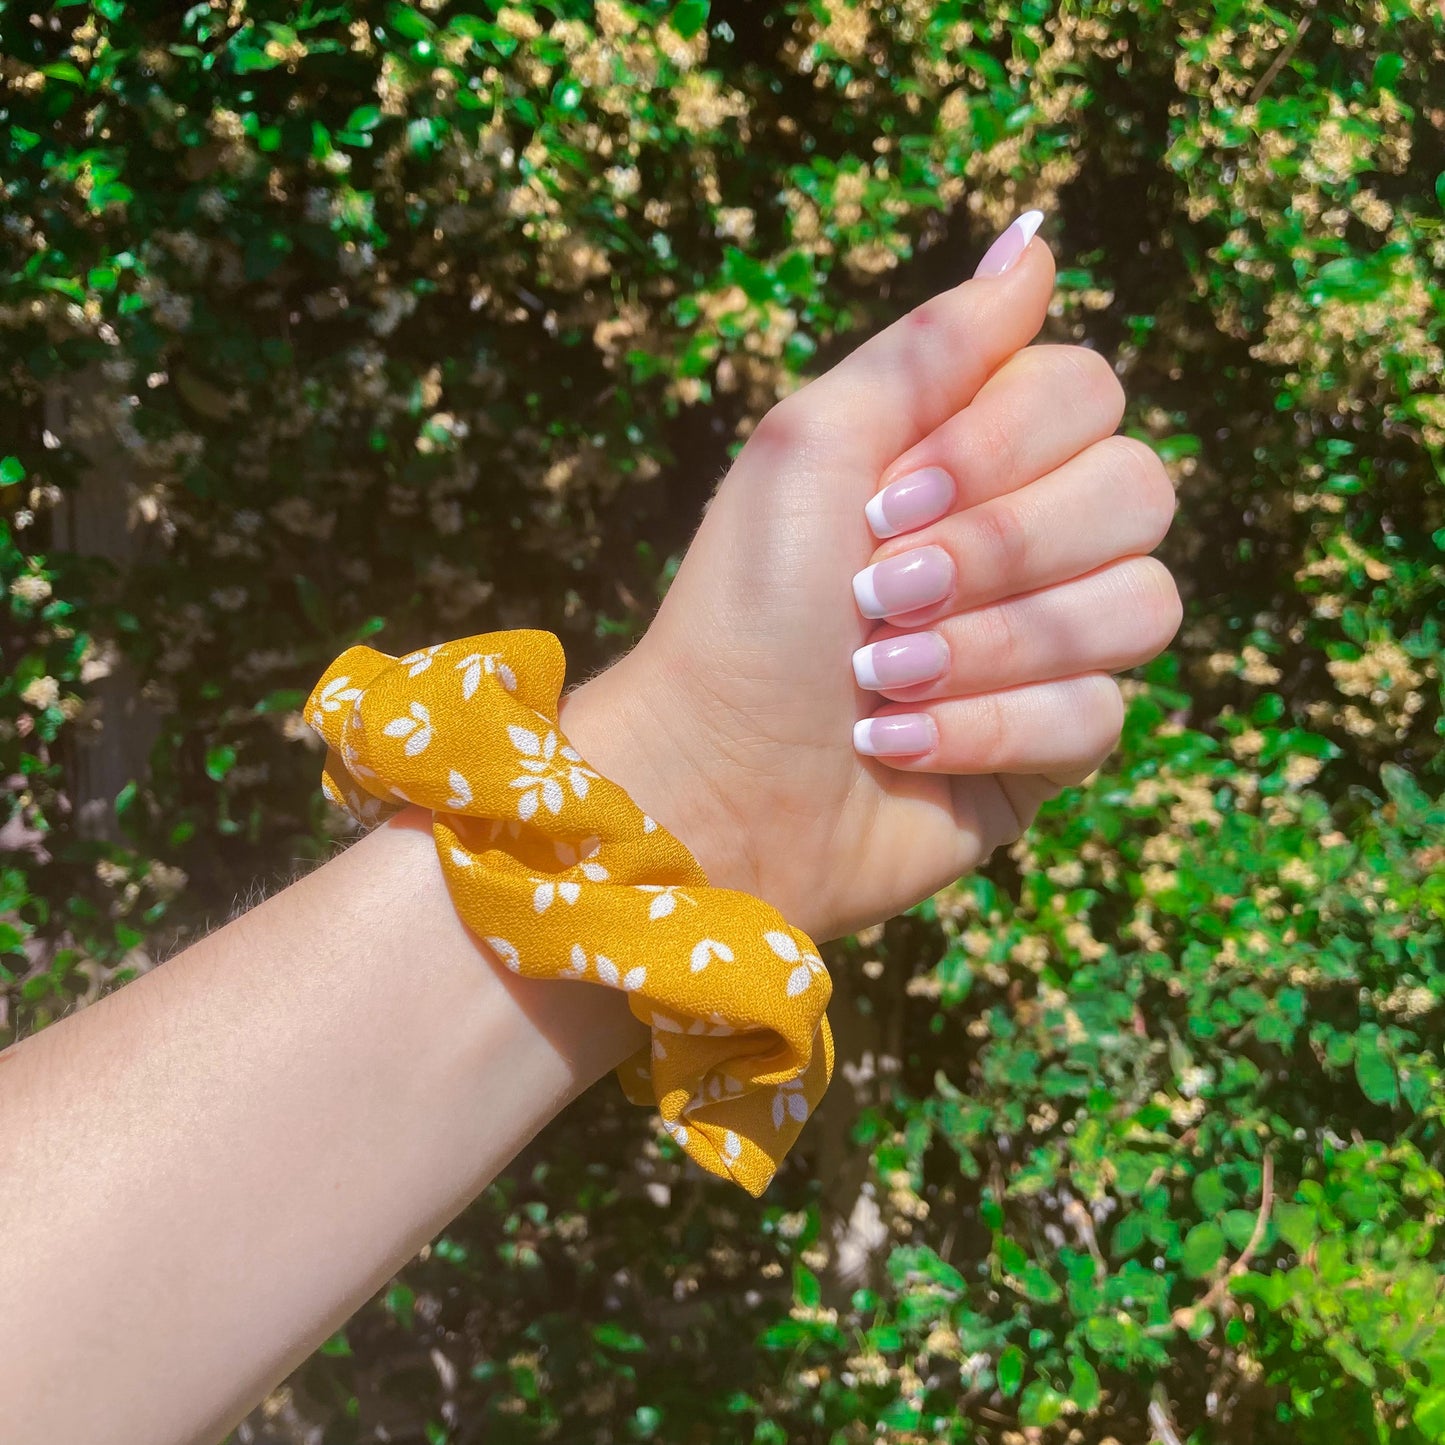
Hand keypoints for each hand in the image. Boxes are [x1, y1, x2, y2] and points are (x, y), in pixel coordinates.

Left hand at [565, 220, 1179, 941]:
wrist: (716, 777)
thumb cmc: (746, 607)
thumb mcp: (813, 444)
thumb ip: (929, 346)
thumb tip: (1035, 240)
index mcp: (973, 454)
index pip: (1090, 394)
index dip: (1003, 446)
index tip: (889, 497)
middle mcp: (1031, 538)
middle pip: (1138, 493)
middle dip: (997, 553)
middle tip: (879, 595)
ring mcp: (1053, 644)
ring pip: (1141, 608)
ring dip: (992, 647)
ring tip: (879, 678)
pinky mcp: (1056, 744)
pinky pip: (1101, 716)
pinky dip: (985, 727)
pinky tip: (899, 745)